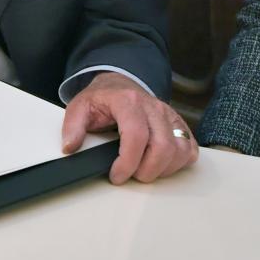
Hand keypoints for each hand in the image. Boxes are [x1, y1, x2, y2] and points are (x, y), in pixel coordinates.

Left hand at [61, 72, 197, 184]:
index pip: (136, 136)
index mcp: (128, 101)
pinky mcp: (179, 124)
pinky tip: (161, 163)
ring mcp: (169, 115)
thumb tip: (70, 147)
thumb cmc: (103, 99)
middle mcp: (153, 107)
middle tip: (130, 174)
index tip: (116, 175)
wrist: (120, 84)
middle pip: (163, 147)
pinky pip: (190, 148)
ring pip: (179, 150)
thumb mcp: (80, 106)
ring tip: (143, 169)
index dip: (128, 162)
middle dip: (146, 171)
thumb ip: (72, 126)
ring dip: (163, 169)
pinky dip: (179, 162)